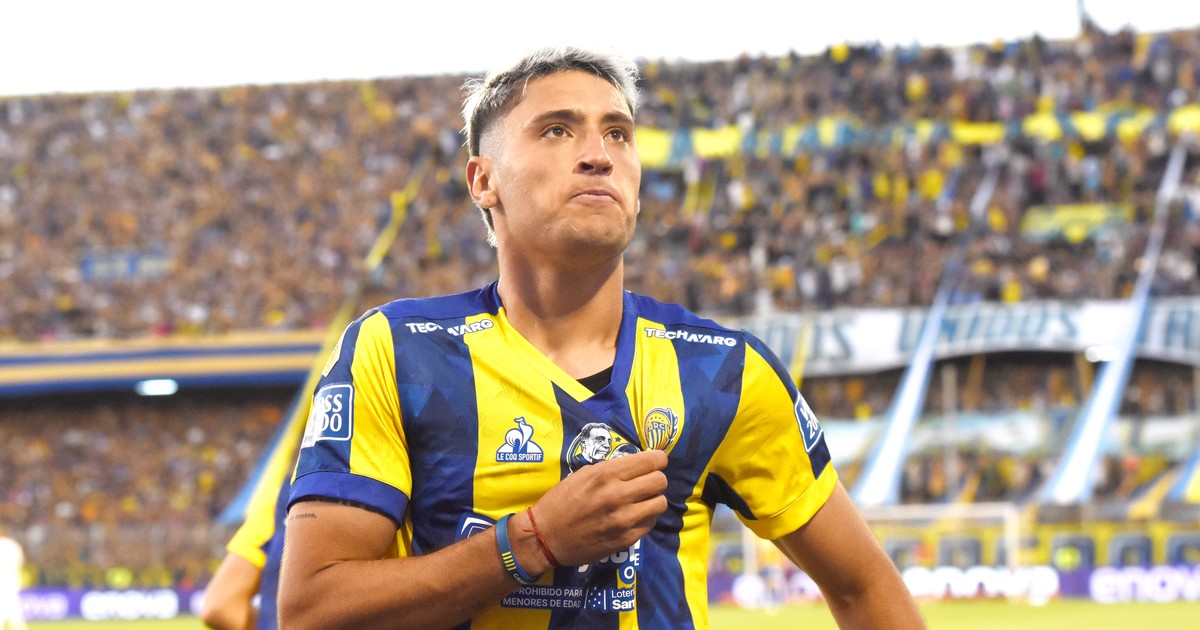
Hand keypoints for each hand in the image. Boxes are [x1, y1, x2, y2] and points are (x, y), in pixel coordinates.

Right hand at [527, 449, 667, 566]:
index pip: (651, 461)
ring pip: (660, 503)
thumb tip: (635, 466)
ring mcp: (624, 520)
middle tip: (646, 482)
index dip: (658, 459)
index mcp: (606, 475)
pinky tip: (632, 517)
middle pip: (661, 481)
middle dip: (656, 478)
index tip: (656, 461)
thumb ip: (611, 469)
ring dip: (652, 500)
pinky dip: (645, 518)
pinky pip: (650, 523)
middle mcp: (618, 495)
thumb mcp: (583, 475)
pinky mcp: (626, 539)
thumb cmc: (560, 502)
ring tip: (640, 501)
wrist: (545, 537)